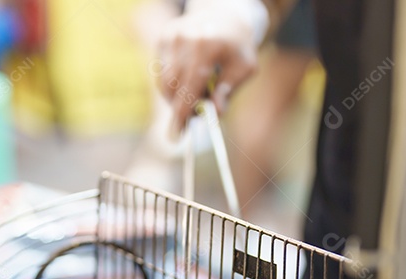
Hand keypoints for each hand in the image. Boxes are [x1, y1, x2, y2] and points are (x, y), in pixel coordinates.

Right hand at [156, 0, 269, 138]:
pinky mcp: (162, 38)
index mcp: (207, 47)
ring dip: (175, 97)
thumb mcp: (244, 69)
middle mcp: (184, 39)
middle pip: (173, 89)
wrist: (224, 15)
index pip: (189, 88)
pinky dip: (172, 83)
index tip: (175, 137)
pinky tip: (187, 77)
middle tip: (193, 117)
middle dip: (180, 108)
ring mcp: (170, 37)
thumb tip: (215, 114)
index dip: (181, 115)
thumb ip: (229, 91)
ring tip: (195, 94)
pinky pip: (161, 72)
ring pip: (164, 83)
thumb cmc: (237, 47)